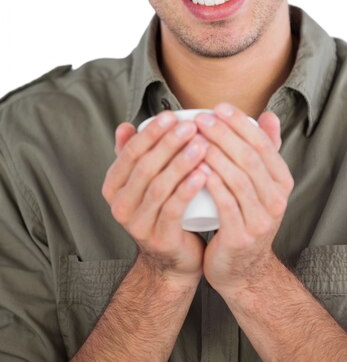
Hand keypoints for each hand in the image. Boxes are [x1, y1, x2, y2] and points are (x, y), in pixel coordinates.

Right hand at [102, 113, 208, 281]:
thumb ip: (133, 154)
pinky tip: (203, 173)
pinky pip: (173, 209)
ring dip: (181, 162)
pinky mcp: (159, 239)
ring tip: (202, 145)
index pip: (130, 152)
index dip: (151, 133)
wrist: (174, 260)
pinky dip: (187, 189)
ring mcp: (137, 225)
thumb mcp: (145, 182)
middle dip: (169, 143)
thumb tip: (125, 126)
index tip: (172, 115)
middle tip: (192, 126)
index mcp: (113, 186)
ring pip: (159, 186)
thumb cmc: (163, 209)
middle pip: (145, 167)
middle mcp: (119, 206)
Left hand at [194, 104, 293, 292]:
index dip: (240, 123)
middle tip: (200, 118)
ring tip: (193, 138)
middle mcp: (277, 199)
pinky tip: (196, 168)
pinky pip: (225, 203)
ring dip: (214, 154)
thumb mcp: (260, 185)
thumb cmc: (244, 217)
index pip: (263, 144)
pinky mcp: (242, 236)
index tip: (218, 107)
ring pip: (237, 178)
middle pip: (249, 158)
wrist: (242, 269)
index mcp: (282, 181)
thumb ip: (264, 151)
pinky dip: (211, 183)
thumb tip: (268, 115)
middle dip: (224, 134)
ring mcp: (261, 219)